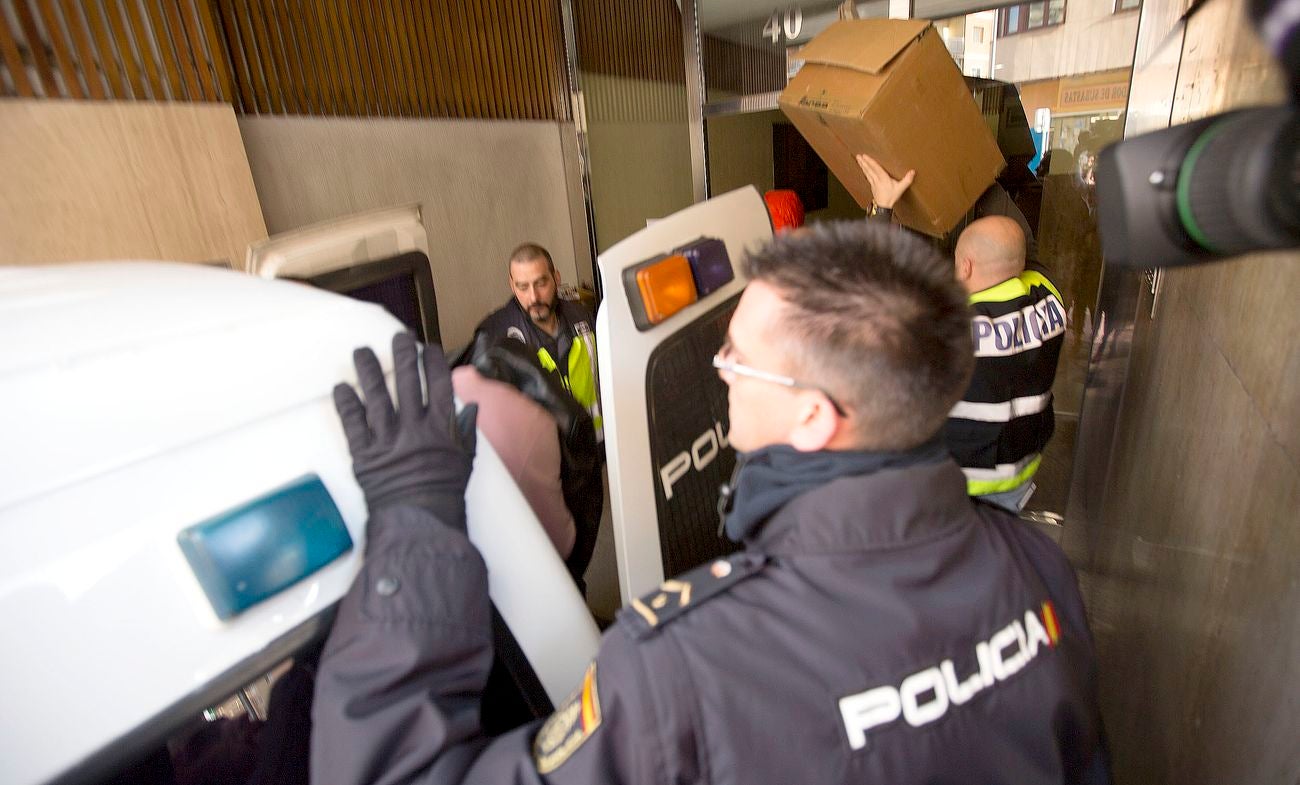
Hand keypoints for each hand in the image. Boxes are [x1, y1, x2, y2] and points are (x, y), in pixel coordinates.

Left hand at [334, 333, 478, 529]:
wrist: (420, 521)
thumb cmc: (446, 493)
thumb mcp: (466, 460)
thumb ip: (466, 432)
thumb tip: (468, 407)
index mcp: (441, 426)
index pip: (438, 383)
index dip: (433, 362)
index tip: (428, 348)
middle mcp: (413, 426)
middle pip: (407, 381)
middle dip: (402, 355)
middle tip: (398, 337)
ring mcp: (386, 438)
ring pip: (376, 395)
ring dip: (368, 370)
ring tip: (361, 351)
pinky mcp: (364, 453)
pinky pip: (352, 423)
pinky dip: (347, 404)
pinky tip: (342, 387)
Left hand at [856, 154, 914, 209]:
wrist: (883, 207)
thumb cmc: (891, 197)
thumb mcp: (901, 188)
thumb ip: (907, 179)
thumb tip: (912, 171)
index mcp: (883, 179)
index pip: (875, 168)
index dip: (870, 162)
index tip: (865, 156)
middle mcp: (876, 180)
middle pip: (869, 169)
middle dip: (863, 162)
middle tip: (858, 156)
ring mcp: (873, 183)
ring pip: (867, 172)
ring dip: (862, 166)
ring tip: (858, 159)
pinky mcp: (872, 186)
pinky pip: (867, 176)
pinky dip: (864, 171)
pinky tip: (863, 169)